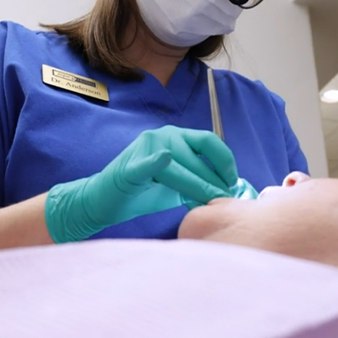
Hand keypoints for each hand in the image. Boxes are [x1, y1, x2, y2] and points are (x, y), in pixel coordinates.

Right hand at [45, 125, 237, 242]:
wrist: (104, 200)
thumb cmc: (143, 191)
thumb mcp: (177, 185)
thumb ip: (198, 183)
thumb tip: (225, 194)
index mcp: (176, 136)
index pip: (209, 141)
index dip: (226, 160)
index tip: (232, 181)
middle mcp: (163, 136)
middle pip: (198, 156)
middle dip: (214, 180)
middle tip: (225, 199)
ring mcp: (146, 147)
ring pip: (180, 165)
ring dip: (198, 185)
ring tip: (210, 202)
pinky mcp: (131, 166)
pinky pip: (148, 163)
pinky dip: (156, 161)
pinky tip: (165, 159)